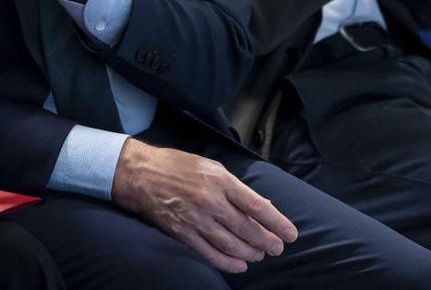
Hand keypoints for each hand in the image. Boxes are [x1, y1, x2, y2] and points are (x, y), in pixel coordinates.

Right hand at [111, 139, 296, 273]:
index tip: (291, 233)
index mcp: (220, 180)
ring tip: (260, 255)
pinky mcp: (183, 233)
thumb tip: (259, 205)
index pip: (257, 206)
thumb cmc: (176, 165)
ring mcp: (196, 219)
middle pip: (247, 229)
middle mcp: (210, 201)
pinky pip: (210, 253)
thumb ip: (234, 186)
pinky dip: (227, 263)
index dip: (277, 223)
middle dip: (267, 241)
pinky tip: (239, 265)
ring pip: (231, 244)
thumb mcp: (209, 166)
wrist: (139, 174)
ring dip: (250, 253)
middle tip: (277, 248)